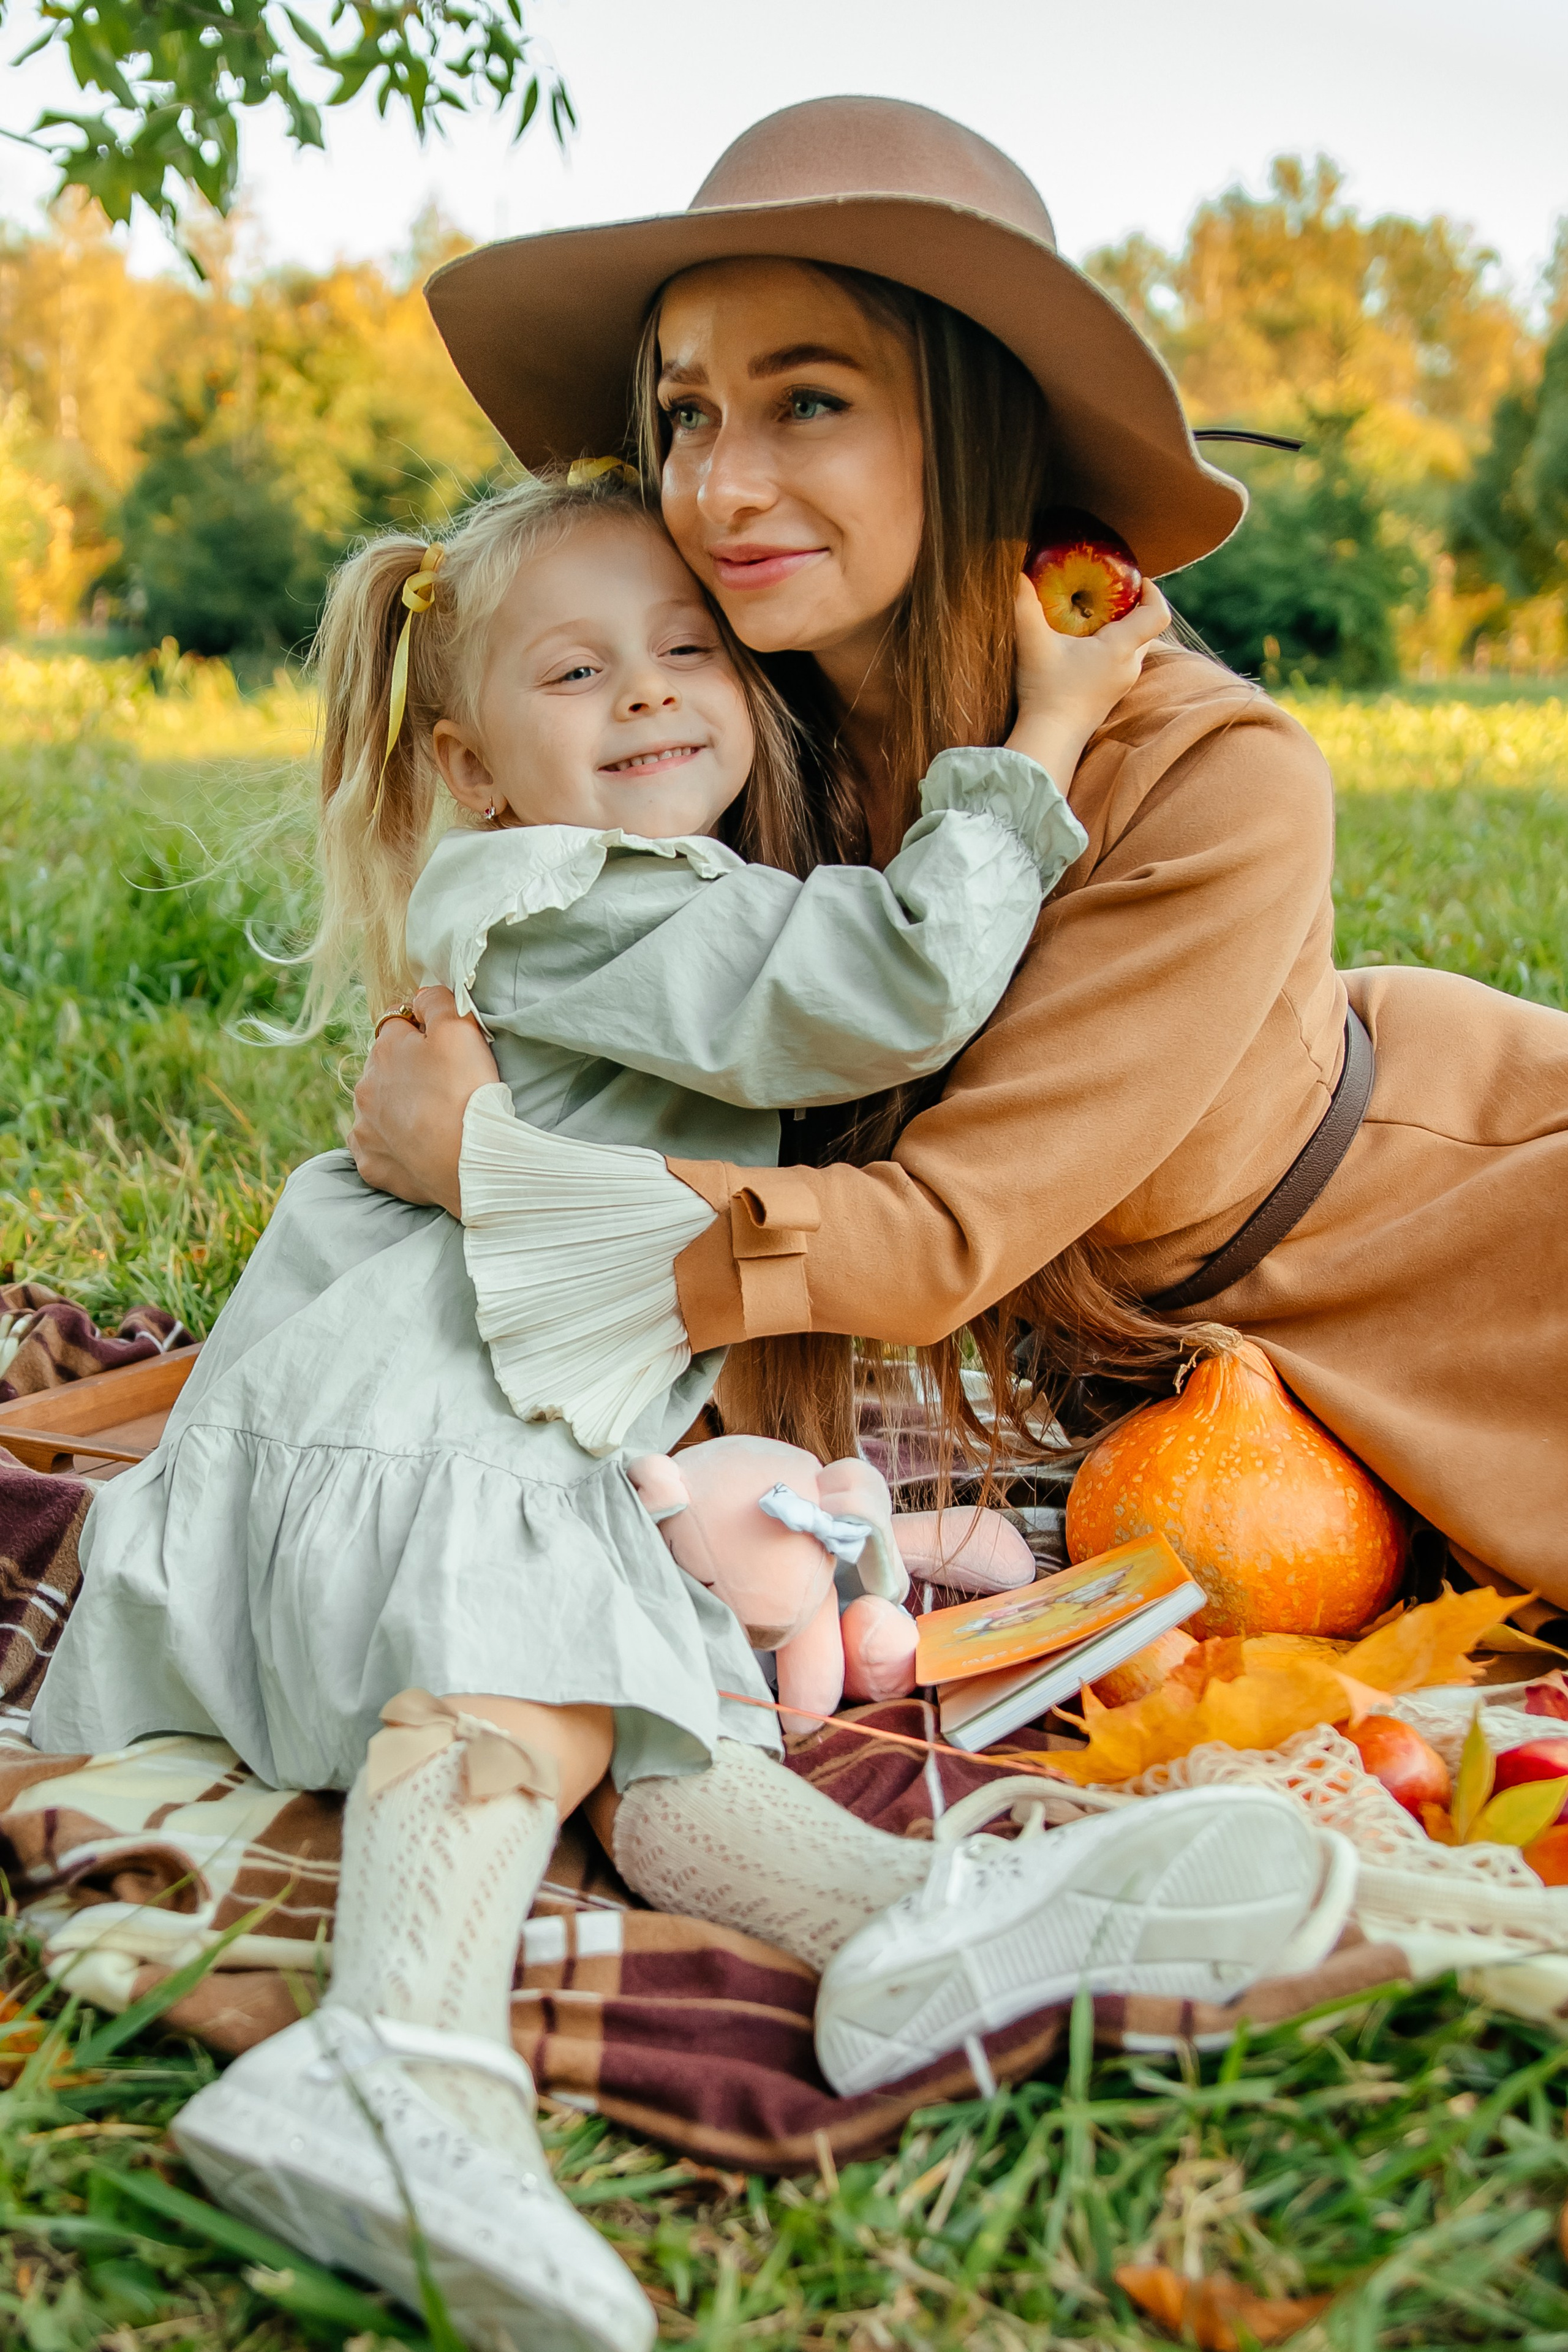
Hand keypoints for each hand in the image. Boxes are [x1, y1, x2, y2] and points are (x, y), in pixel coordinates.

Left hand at [348, 985, 499, 1216]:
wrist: (470, 1160)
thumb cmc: (466, 1090)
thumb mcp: (460, 1026)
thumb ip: (436, 1001)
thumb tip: (420, 997)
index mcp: (384, 1050)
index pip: (398, 1026)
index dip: (425, 1034)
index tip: (449, 1051)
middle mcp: (364, 1088)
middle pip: (386, 1069)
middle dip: (409, 1073)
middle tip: (446, 1088)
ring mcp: (365, 1130)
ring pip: (378, 1109)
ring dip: (399, 1110)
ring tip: (435, 1121)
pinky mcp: (371, 1166)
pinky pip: (378, 1150)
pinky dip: (395, 1147)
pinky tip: (419, 1149)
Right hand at [1006, 573, 1170, 784]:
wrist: (1049, 740)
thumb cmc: (1045, 692)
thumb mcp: (1033, 643)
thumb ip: (1024, 605)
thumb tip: (1017, 572)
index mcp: (1120, 648)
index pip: (1157, 614)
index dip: (1153, 592)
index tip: (1136, 579)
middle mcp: (1129, 666)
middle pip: (1147, 628)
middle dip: (1133, 606)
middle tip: (1108, 591)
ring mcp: (1122, 683)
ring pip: (1134, 646)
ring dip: (1120, 628)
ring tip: (1092, 616)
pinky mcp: (1111, 694)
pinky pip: (1121, 662)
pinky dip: (1111, 647)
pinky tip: (1083, 646)